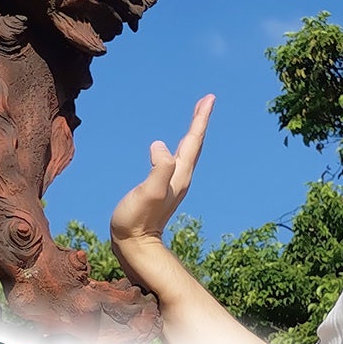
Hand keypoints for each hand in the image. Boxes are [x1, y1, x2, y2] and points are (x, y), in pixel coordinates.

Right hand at [109, 94, 212, 250]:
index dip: (200, 119)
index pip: (193, 141)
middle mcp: (180, 178)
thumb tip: (160, 145)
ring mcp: (172, 185)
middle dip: (199, 122)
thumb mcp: (148, 192)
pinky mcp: (162, 190)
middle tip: (206, 101)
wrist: (134, 245)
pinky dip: (179, 148)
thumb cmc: (136, 220)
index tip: (209, 98)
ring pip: (187, 153)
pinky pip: (175, 161)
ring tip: (195, 119)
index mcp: (179, 174)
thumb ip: (158, 169)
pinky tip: (172, 149)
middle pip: (194, 144)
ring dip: (192, 134)